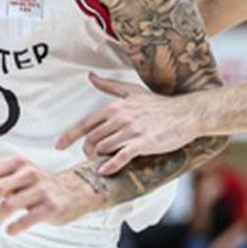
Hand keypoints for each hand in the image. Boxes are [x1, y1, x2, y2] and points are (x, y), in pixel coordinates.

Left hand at [0, 157, 92, 236]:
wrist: (77, 191)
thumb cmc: (44, 186)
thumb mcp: (22, 177)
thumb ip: (2, 184)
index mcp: (18, 164)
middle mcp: (29, 173)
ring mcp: (41, 189)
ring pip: (9, 205)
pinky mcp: (52, 206)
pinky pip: (27, 219)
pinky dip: (14, 228)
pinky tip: (10, 231)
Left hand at [55, 73, 200, 174]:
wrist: (187, 113)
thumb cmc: (160, 104)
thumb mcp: (133, 91)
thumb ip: (109, 86)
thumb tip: (91, 76)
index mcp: (115, 107)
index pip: (85, 123)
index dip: (69, 136)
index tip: (59, 146)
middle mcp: (120, 117)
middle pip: (91, 139)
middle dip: (87, 151)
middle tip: (89, 157)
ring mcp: (132, 131)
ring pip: (104, 148)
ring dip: (99, 158)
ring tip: (101, 162)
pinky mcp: (144, 143)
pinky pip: (121, 156)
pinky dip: (110, 166)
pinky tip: (104, 171)